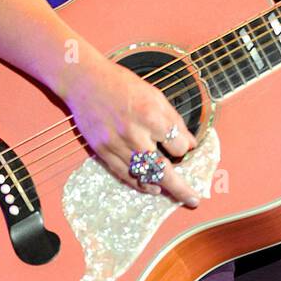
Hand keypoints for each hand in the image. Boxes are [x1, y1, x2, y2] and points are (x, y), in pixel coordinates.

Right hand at [63, 53, 203, 208]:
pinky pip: (124, 175)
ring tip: (174, 192)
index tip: (183, 145)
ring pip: (143, 176)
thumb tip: (190, 143)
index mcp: (151, 115)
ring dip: (162, 186)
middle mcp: (134, 134)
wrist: (85, 81)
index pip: (178, 145)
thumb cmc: (123, 85)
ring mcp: (116, 145)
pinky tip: (152, 188)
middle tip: (194, 199)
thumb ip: (174, 120)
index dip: (184, 147)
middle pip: (163, 170)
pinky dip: (140, 184)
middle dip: (181, 188)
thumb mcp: (156, 95)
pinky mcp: (102, 151)